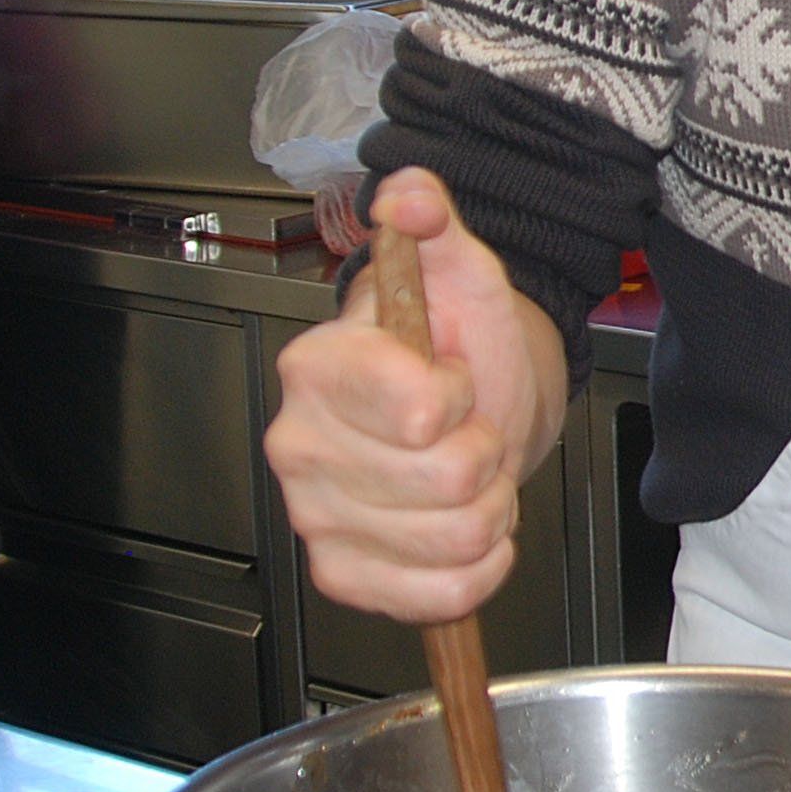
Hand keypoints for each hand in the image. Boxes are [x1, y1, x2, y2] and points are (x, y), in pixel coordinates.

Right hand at [264, 168, 559, 624]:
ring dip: (488, 508)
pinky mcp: (345, 573)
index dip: (462, 396)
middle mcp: (302, 446)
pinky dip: (476, 569)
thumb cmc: (459, 341)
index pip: (416, 410)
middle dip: (485, 453)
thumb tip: (410, 194)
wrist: (473, 402)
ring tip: (469, 472)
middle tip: (470, 429)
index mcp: (319, 368)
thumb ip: (433, 223)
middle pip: (445, 482)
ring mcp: (318, 515)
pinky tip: (467, 529)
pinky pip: (436, 597)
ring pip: (454, 539)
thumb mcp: (460, 269)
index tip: (453, 376)